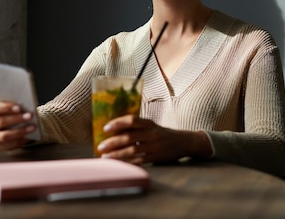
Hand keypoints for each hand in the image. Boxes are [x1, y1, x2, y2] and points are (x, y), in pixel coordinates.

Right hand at [0, 100, 36, 150]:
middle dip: (16, 119)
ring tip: (33, 127)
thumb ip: (19, 106)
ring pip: (4, 136)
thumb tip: (28, 108)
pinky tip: (29, 136)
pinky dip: (20, 140)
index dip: (6, 108)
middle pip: (0, 122)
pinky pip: (9, 145)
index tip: (19, 108)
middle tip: (30, 116)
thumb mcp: (16, 107)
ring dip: (20, 131)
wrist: (16, 125)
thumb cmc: (15, 113)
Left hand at [96, 115, 211, 164]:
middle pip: (129, 137)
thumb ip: (137, 127)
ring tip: (105, 157)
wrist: (184, 142)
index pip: (132, 120)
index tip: (105, 128)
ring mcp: (155, 146)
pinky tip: (118, 163)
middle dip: (113, 142)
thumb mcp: (152, 126)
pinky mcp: (157, 157)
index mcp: (150, 123)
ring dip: (117, 154)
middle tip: (100, 146)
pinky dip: (127, 162)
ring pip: (132, 150)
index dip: (118, 123)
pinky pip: (139, 161)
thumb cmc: (163, 133)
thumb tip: (115, 130)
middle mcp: (152, 134)